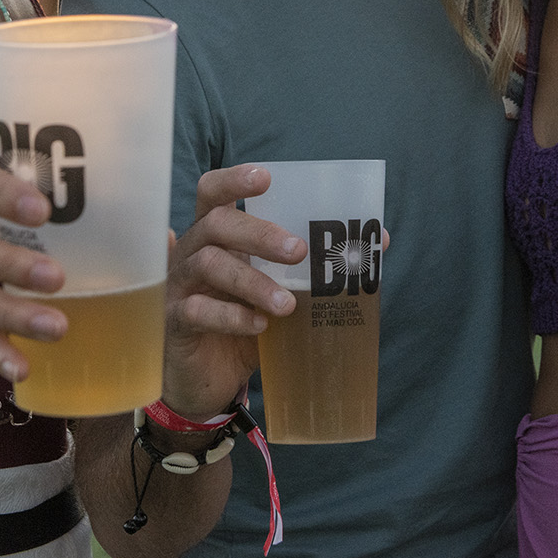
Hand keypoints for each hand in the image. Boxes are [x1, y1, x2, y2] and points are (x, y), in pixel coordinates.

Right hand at [162, 165, 305, 420]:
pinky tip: (259, 326)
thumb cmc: (245, 322)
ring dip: (252, 281)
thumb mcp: (280, 291)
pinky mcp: (176, 322)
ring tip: (287, 304)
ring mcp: (180, 285)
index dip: (234, 179)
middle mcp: (193, 251)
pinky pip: (197, 310)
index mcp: (216, 234)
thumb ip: (318, 266)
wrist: (208, 379)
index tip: (266, 178)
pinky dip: (231, 316)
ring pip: (209, 264)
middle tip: (299, 251)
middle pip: (216, 223)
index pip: (213, 192)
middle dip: (259, 233)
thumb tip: (380, 240)